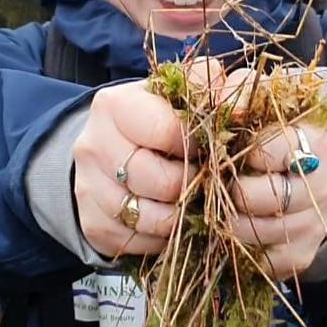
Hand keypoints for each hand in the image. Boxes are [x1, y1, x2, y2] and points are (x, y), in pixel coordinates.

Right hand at [72, 59, 220, 256]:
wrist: (105, 152)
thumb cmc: (152, 118)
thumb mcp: (174, 93)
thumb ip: (205, 84)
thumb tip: (237, 105)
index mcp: (115, 106)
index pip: (166, 131)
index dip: (197, 144)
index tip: (207, 146)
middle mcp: (94, 146)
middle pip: (160, 181)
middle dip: (191, 184)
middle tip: (202, 179)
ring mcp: (89, 189)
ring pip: (150, 218)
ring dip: (180, 215)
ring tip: (190, 201)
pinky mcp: (93, 225)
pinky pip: (139, 242)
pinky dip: (162, 237)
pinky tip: (169, 218)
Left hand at [228, 115, 326, 279]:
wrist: (320, 174)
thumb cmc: (283, 133)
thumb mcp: (270, 102)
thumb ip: (242, 92)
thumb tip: (221, 105)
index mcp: (323, 146)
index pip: (264, 152)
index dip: (241, 151)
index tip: (240, 149)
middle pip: (255, 197)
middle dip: (230, 189)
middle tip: (225, 180)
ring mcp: (316, 227)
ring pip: (250, 231)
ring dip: (228, 219)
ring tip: (226, 203)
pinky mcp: (301, 256)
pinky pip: (256, 260)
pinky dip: (238, 247)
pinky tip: (238, 227)